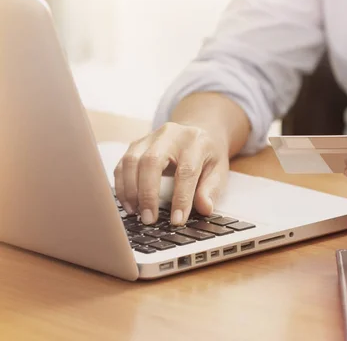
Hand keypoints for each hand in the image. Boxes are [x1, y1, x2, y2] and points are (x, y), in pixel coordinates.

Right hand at [114, 122, 228, 225]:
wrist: (198, 129)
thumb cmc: (208, 154)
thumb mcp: (219, 170)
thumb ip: (211, 189)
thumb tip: (205, 208)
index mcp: (195, 142)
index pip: (186, 171)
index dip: (181, 198)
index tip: (177, 221)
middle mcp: (170, 135)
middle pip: (151, 161)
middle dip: (148, 194)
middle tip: (149, 219)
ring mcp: (150, 137)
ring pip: (131, 161)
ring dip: (130, 190)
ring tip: (135, 213)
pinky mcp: (136, 144)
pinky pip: (122, 164)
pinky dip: (121, 186)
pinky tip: (128, 204)